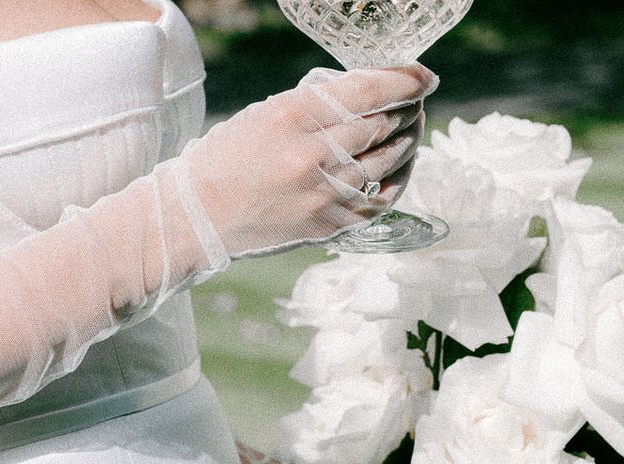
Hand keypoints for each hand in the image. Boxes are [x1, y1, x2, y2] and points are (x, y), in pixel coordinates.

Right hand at [179, 64, 437, 256]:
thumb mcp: (265, 114)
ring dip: (407, 142)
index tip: (424, 76)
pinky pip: (379, 202)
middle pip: (382, 126)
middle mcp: (312, 157)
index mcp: (292, 117)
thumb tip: (370, 97)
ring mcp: (322, 196)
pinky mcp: (327, 226)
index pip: (367, 91)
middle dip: (408, 109)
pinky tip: (401, 169)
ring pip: (387, 163)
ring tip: (412, 130)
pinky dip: (397, 182)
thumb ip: (316, 106)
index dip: (405, 80)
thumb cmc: (228, 159)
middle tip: (416, 102)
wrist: (198, 217)